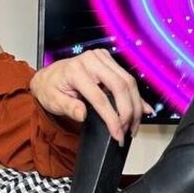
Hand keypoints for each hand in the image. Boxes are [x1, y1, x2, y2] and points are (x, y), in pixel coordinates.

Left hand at [31, 49, 151, 144]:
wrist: (49, 76)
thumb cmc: (51, 88)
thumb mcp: (53, 101)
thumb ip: (68, 108)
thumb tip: (83, 114)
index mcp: (76, 71)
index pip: (100, 97)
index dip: (112, 118)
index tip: (118, 134)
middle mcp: (91, 60)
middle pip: (120, 87)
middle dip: (128, 112)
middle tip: (128, 131)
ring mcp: (102, 58)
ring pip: (128, 82)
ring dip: (135, 106)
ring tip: (133, 126)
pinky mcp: (109, 61)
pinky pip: (127, 79)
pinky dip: (136, 96)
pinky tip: (144, 109)